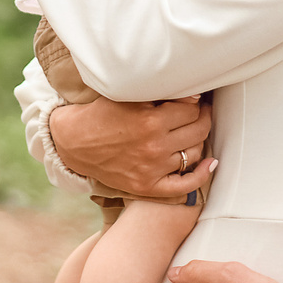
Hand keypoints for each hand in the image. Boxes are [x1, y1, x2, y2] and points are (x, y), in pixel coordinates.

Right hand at [47, 95, 215, 199]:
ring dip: (199, 140)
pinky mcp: (147, 186)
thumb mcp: (128, 96)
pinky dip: (200, 176)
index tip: (197, 99)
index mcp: (150, 122)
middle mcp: (154, 147)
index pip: (192, 111)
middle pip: (197, 131)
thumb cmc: (101, 114)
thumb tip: (195, 97)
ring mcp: (152, 170)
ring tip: (194, 130)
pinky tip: (210, 164)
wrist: (73, 142)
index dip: (197, 103)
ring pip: (194, 154)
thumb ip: (161, 95)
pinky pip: (184, 186)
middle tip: (202, 111)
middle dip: (203, 118)